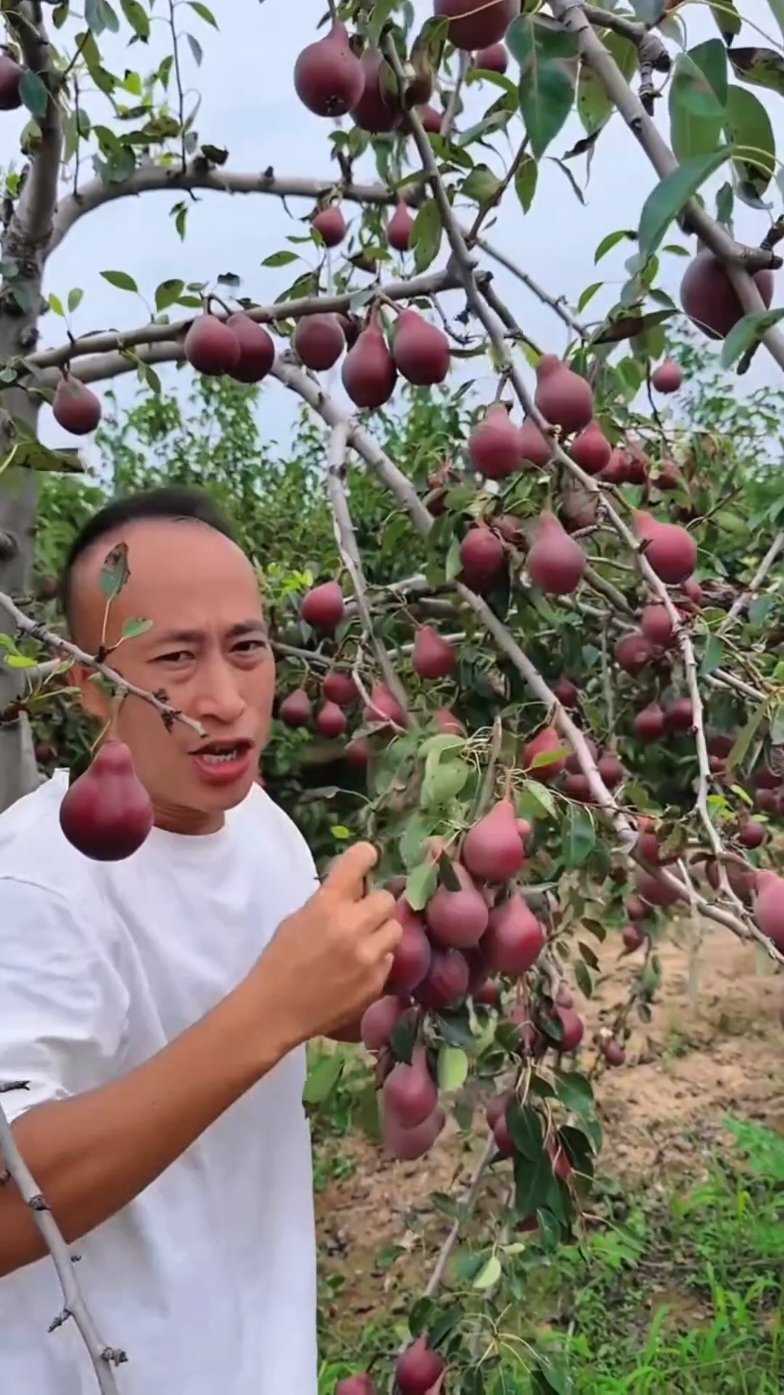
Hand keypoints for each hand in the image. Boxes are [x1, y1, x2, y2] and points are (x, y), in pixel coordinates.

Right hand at [253, 842, 401, 1045]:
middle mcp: (353, 926)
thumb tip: (355, 891)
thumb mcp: (297, 920)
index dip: (365, 856)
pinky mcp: (376, 983)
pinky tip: (357, 971)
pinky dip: (377, 961)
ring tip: (364, 945)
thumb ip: (329, 903)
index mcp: (327, 905)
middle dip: (375, 906)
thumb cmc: (279, 961)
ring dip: (381, 933)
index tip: (367, 858)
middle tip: (363, 917)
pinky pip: (389, 960)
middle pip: (387, 900)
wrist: (274, 1011)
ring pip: (395, 930)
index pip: (359, 861)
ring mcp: (368, 957)